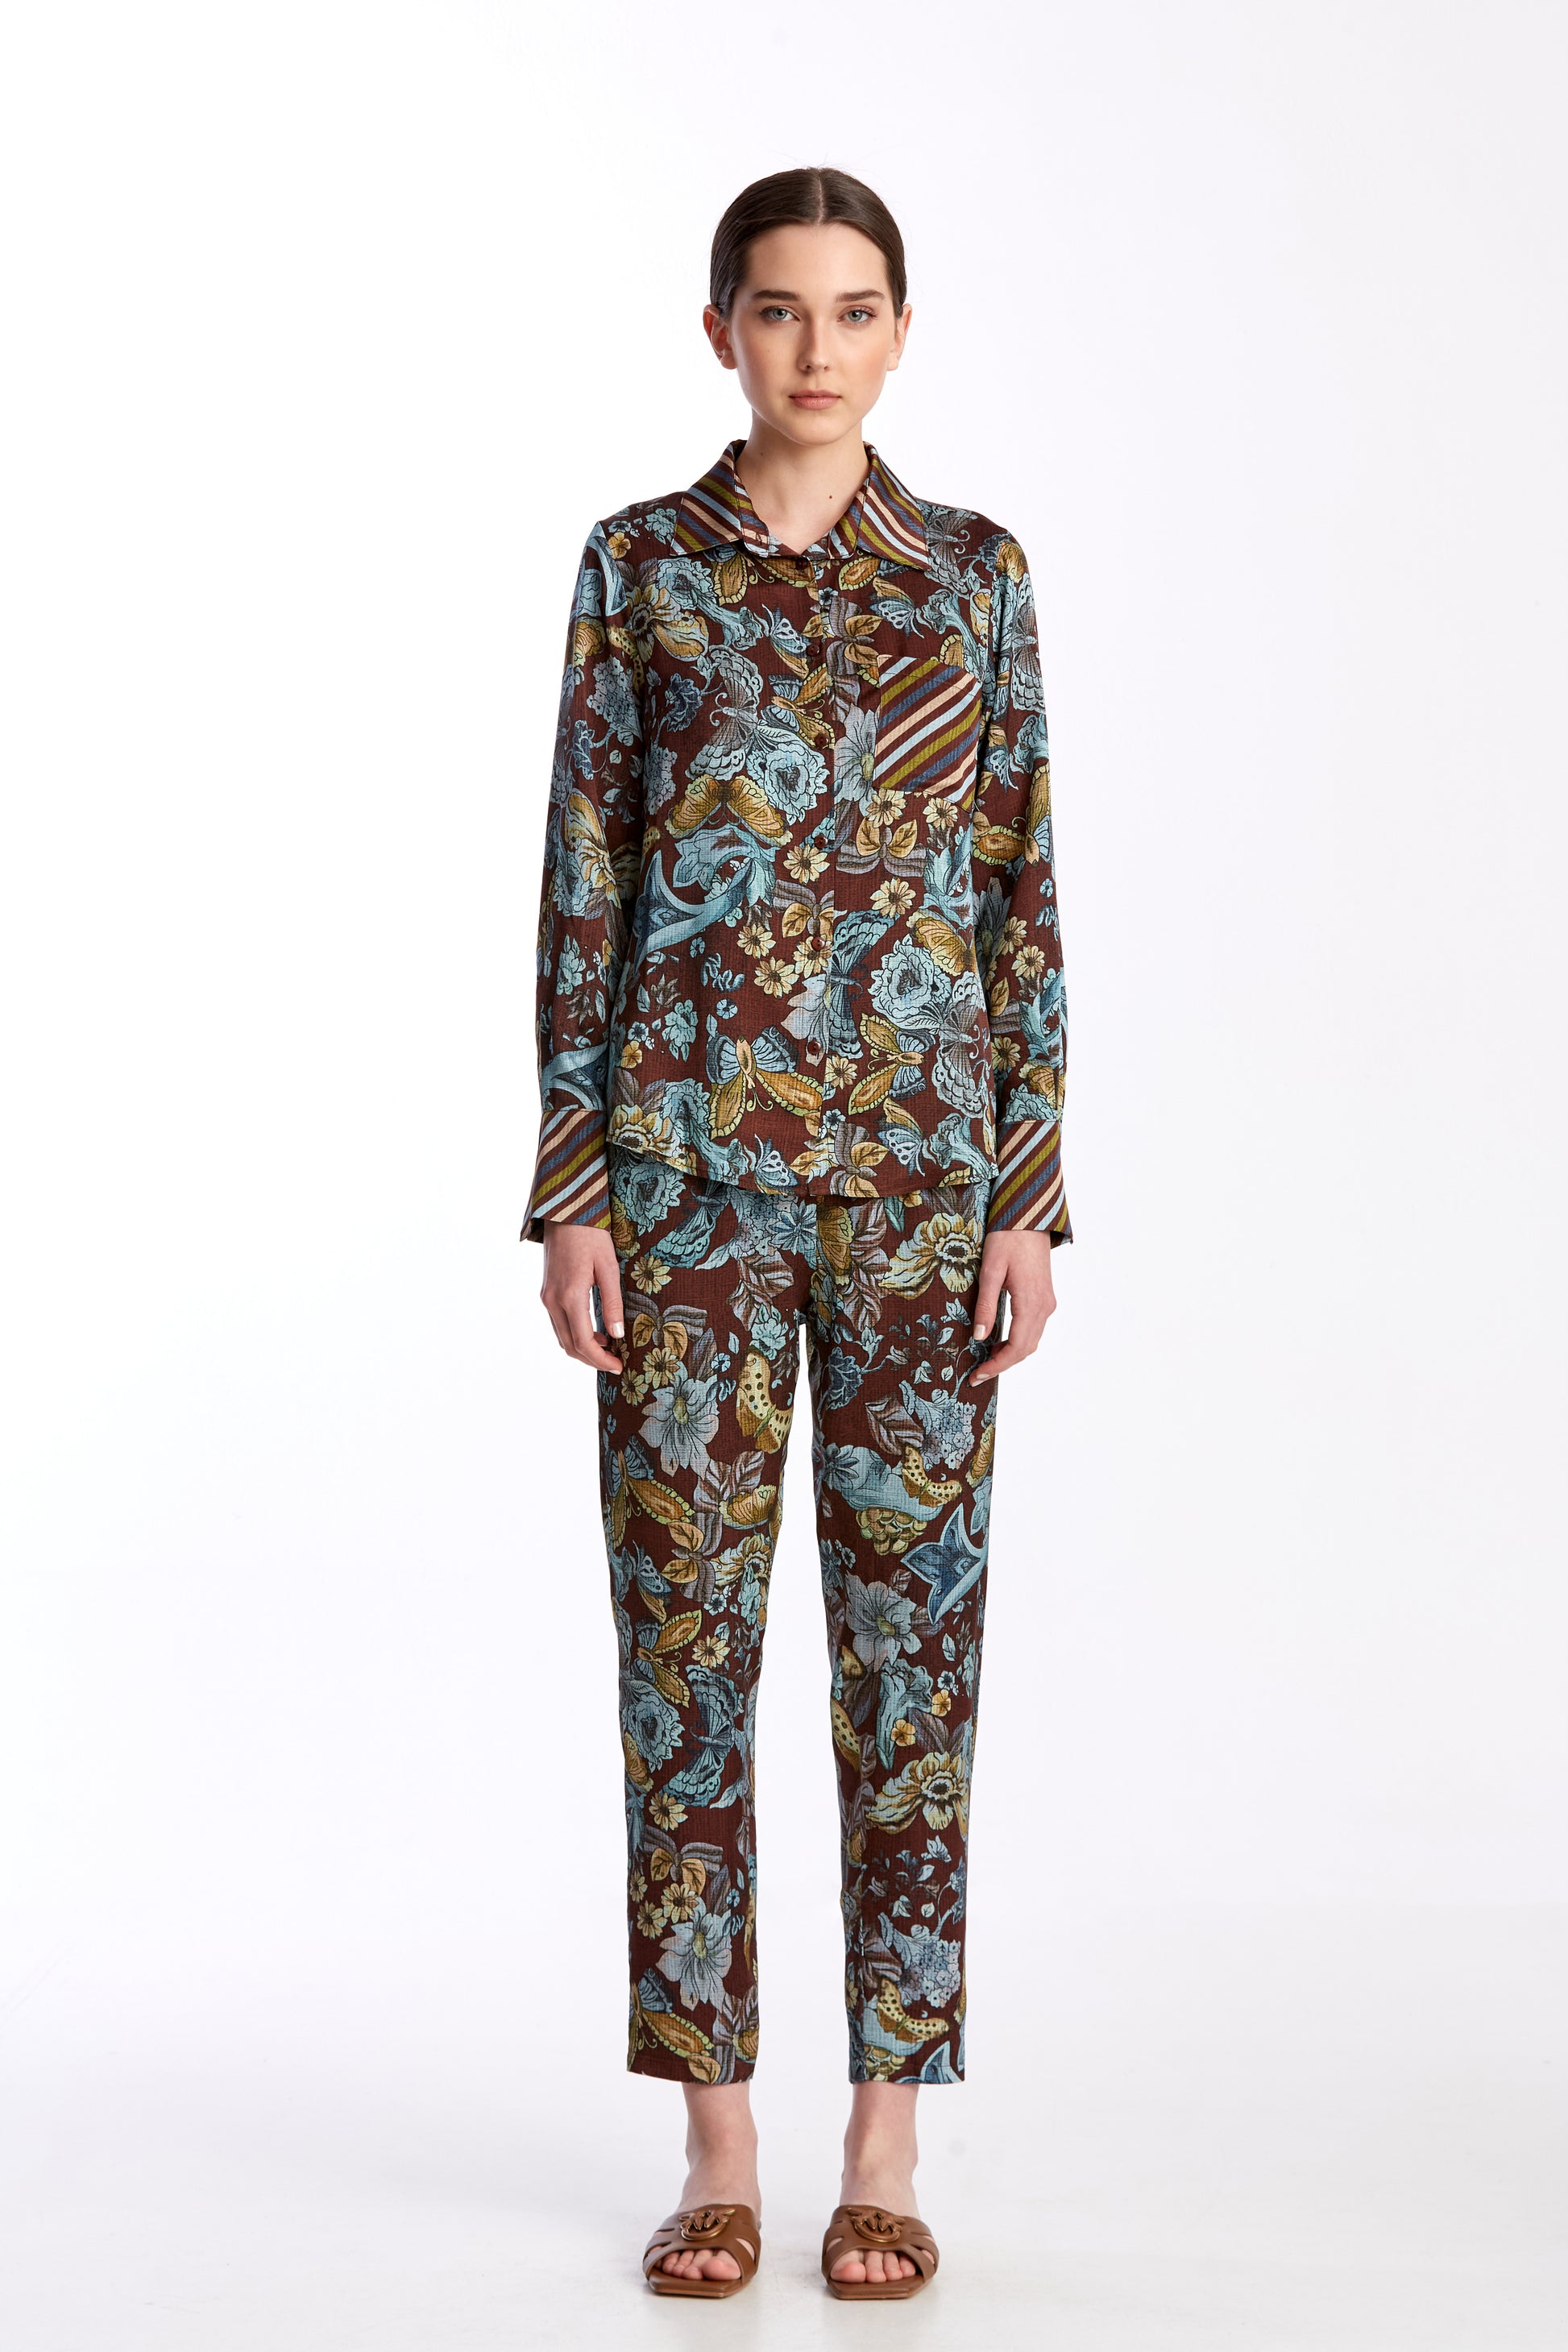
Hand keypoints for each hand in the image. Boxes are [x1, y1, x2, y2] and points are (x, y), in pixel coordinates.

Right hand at [540, 1219, 625, 1374]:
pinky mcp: (546, 1292)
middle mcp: (552, 1301)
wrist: (565, 1212)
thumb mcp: (608, 1267)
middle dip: (592, 1360)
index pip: (583, 1342)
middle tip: (615, 1363)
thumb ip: (613, 1303)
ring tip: (608, 1348)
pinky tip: (594, 1331)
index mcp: (569, 1296)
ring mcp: (546, 1297)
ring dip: (582, 1348)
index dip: (601, 1360)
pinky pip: (558, 1324)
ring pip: (562, 1337)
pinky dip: (574, 1334)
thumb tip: (618, 1335)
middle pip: (569, 1345)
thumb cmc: (590, 1235)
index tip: (619, 1367)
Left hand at [968, 1228, 1056, 1387]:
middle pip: (1026, 1349)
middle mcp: (1044, 1306)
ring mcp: (1047, 1302)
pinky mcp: (1045, 1296)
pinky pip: (1034, 1327)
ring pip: (1031, 1340)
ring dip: (1011, 1353)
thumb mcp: (990, 1271)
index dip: (997, 1366)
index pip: (1016, 1348)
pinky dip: (1018, 1340)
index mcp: (1030, 1303)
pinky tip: (1000, 1340)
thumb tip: (979, 1337)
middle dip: (1002, 1364)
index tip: (977, 1376)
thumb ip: (985, 1306)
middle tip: (978, 1372)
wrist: (1029, 1216)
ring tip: (986, 1359)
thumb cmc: (1007, 1238)